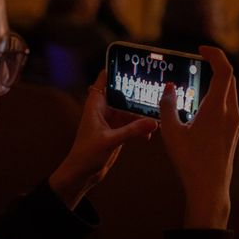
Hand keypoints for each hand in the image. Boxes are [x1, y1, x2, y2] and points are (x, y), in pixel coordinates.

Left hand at [50, 71, 158, 208]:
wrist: (81, 174)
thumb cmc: (86, 155)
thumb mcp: (110, 140)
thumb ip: (132, 131)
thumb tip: (154, 122)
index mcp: (95, 104)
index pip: (104, 79)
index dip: (116, 69)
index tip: (133, 63)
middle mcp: (103, 110)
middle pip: (122, 93)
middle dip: (137, 92)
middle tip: (155, 88)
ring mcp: (111, 121)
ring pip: (130, 110)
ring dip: (142, 113)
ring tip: (157, 113)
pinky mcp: (117, 133)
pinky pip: (133, 124)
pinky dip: (142, 126)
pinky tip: (151, 133)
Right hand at [159, 46, 238, 228]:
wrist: (209, 188)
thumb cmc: (189, 161)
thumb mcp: (171, 131)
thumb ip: (167, 105)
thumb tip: (169, 88)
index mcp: (217, 109)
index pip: (224, 70)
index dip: (215, 54)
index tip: (201, 48)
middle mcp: (230, 113)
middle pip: (229, 79)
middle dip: (215, 65)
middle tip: (198, 60)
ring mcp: (234, 124)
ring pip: (229, 93)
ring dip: (216, 81)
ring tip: (198, 80)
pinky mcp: (232, 133)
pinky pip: (228, 106)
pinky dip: (217, 96)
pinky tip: (201, 106)